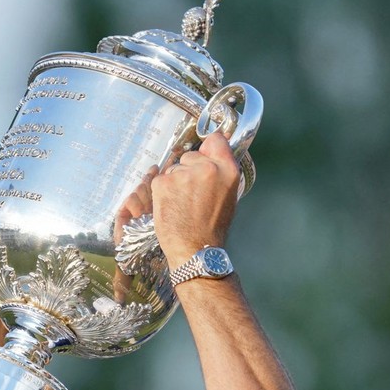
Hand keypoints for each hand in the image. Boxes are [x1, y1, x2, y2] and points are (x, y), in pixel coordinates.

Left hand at [151, 131, 241, 268]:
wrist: (195, 249)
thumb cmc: (212, 227)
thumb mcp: (228, 196)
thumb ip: (221, 172)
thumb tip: (210, 155)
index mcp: (228, 170)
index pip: (216, 140)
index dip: (208, 148)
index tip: (204, 154)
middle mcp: (207, 168)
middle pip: (190, 156)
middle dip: (188, 170)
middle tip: (192, 194)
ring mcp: (183, 174)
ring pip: (173, 169)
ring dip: (174, 182)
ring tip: (182, 204)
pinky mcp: (163, 182)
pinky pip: (160, 180)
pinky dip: (162, 192)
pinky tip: (170, 206)